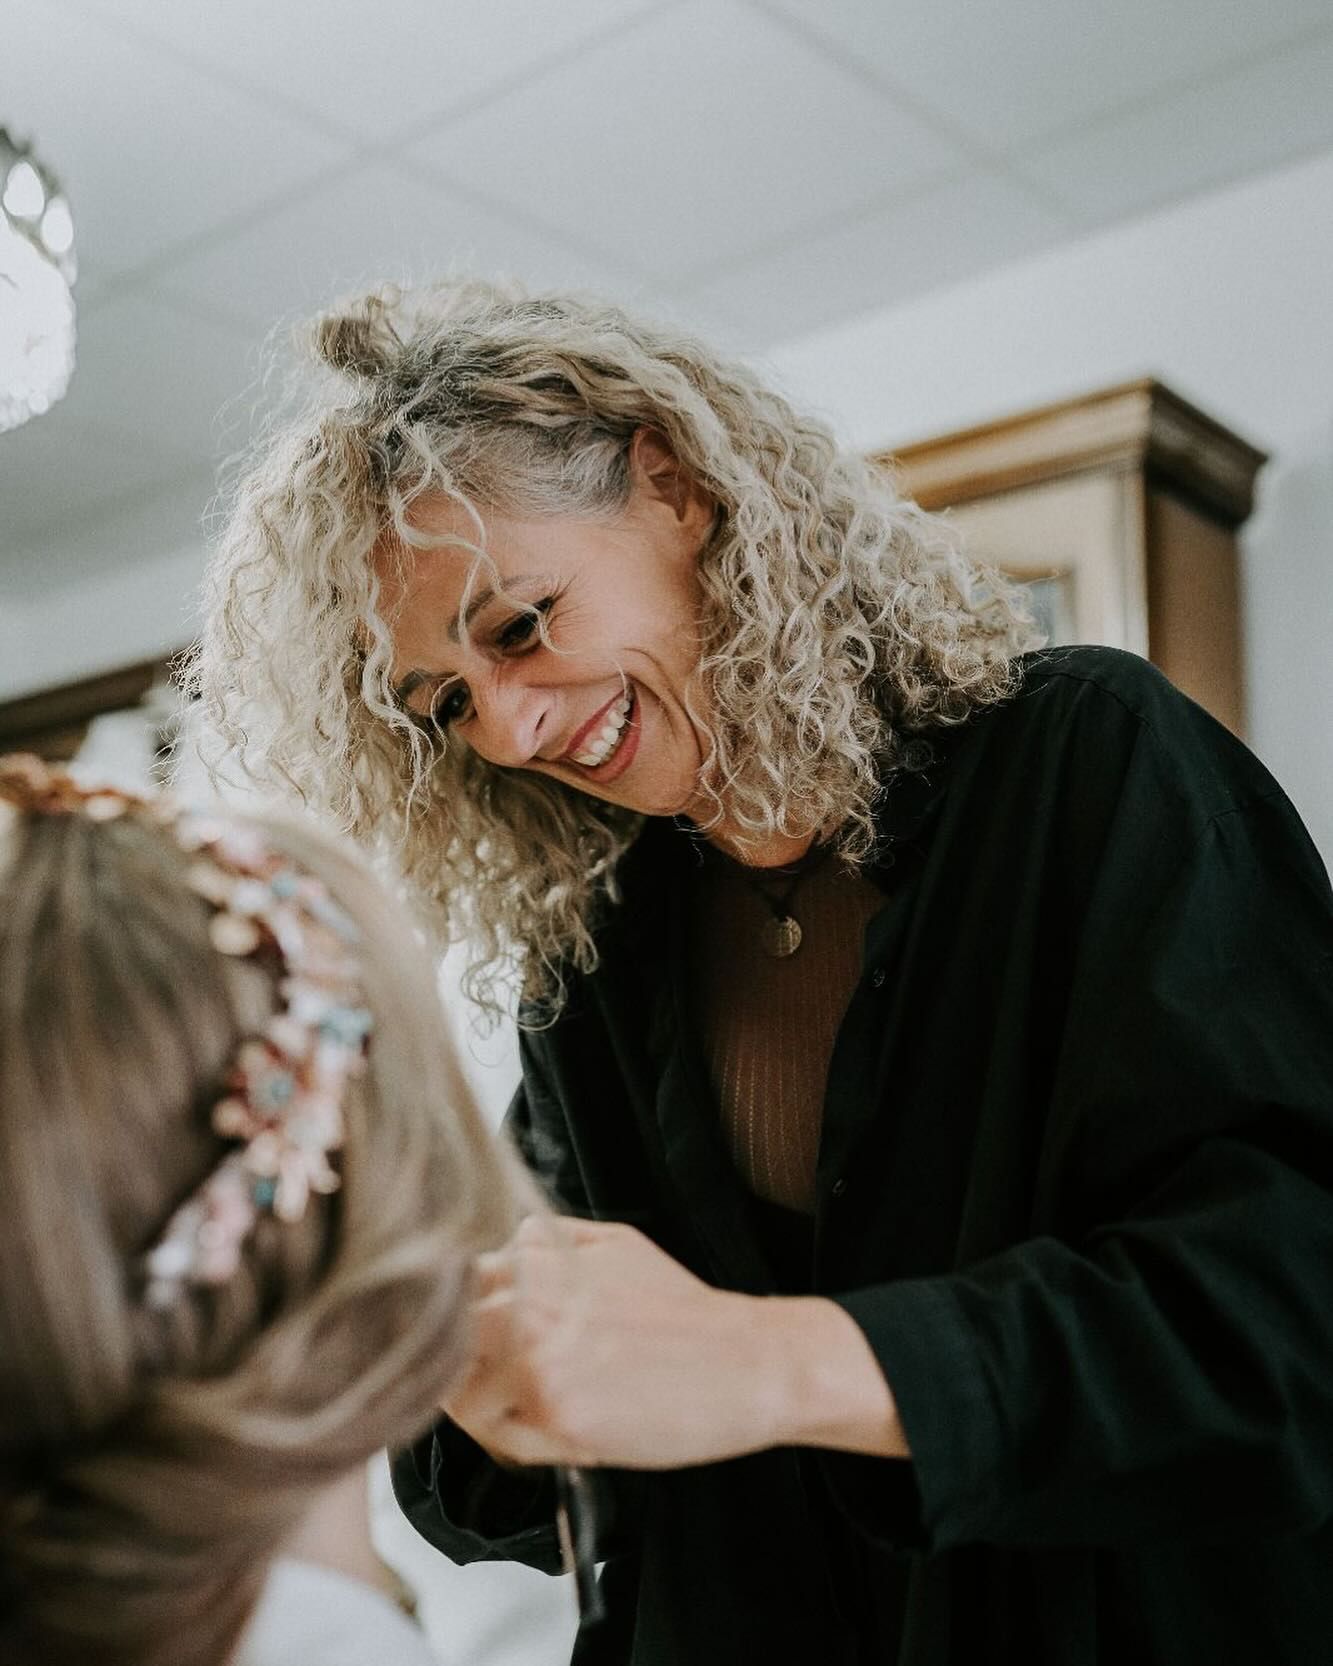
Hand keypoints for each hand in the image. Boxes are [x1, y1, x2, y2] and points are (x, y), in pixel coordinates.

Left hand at [445, 1217, 906, 1469]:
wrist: (745, 1362)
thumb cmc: (683, 1311)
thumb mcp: (613, 1243)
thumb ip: (547, 1243)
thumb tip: (499, 1253)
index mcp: (539, 1259)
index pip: (452, 1282)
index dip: (458, 1315)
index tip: (472, 1336)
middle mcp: (530, 1302)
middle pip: (442, 1336)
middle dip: (456, 1360)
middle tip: (491, 1382)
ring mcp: (538, 1360)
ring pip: (456, 1390)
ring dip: (481, 1406)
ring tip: (528, 1411)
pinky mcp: (557, 1415)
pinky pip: (500, 1437)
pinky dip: (516, 1442)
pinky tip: (557, 1432)